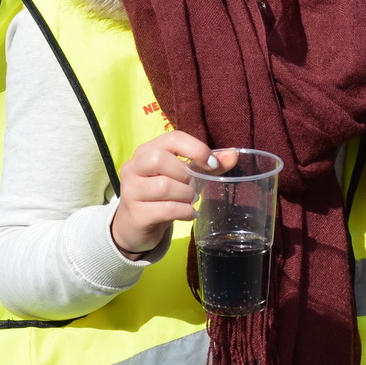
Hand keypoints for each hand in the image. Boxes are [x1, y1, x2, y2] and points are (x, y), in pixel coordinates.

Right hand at [108, 131, 211, 256]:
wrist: (136, 226)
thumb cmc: (162, 196)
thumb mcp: (183, 177)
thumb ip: (206, 165)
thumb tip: (234, 155)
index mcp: (146, 151)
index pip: (172, 138)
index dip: (196, 149)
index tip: (212, 164)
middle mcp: (133, 167)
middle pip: (161, 159)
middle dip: (185, 175)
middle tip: (192, 187)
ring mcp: (131, 191)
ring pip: (164, 186)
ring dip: (186, 195)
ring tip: (189, 200)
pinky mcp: (136, 214)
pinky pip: (167, 209)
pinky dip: (185, 212)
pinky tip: (189, 214)